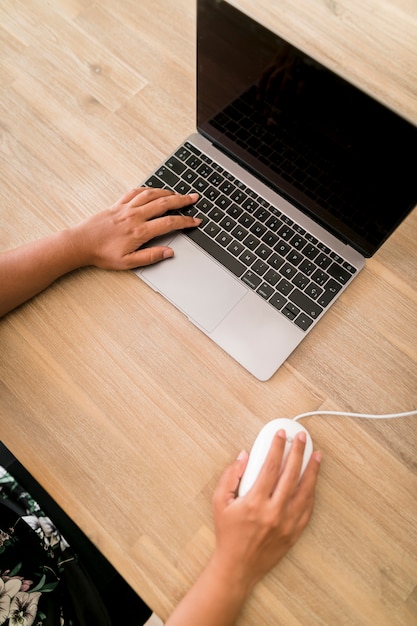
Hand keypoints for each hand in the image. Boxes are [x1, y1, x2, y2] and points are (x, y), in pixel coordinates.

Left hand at [70, 187, 200, 269]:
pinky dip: (148, 189)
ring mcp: (125, 208)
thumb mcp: (128, 262)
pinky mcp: (117, 204)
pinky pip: (135, 192)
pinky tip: (153, 190)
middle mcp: (134, 216)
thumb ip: (151, 256)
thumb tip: (169, 252)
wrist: (81, 243)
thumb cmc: (102, 254)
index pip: (169, 223)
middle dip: (181, 200)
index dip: (185, 221)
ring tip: (178, 193)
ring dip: (167, 192)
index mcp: (139, 231)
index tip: (195, 221)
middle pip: (164, 203)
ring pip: (151, 194)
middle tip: (194, 198)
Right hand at [211, 430, 320, 592]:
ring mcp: (287, 523)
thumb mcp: (220, 502)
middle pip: (291, 474)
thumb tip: (244, 456)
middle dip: (297, 452)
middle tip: (301, 437)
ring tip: (317, 455)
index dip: (277, 447)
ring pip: (305, 490)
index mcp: (255, 502)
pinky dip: (312, 491)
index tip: (280, 435)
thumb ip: (230, 476)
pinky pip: (308, 508)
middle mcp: (274, 512)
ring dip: (312, 470)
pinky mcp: (295, 532)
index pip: (270, 467)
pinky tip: (313, 480)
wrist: (238, 566)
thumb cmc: (228, 533)